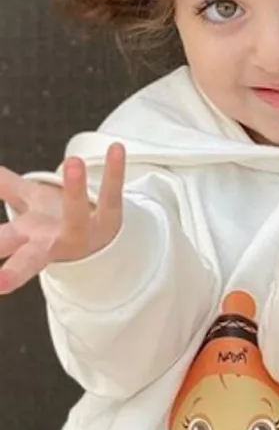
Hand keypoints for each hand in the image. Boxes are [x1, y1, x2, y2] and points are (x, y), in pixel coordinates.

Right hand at [0, 143, 125, 294]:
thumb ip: (6, 186)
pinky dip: (115, 171)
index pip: (1, 246)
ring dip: (74, 190)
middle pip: (30, 257)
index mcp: (26, 238)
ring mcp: (83, 231)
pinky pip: (111, 195)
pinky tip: (116, 147)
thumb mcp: (28, 204)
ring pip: (76, 216)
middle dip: (15, 269)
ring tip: (72, 161)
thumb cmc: (57, 224)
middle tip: (1, 281)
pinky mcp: (109, 218)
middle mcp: (52, 242)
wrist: (103, 242)